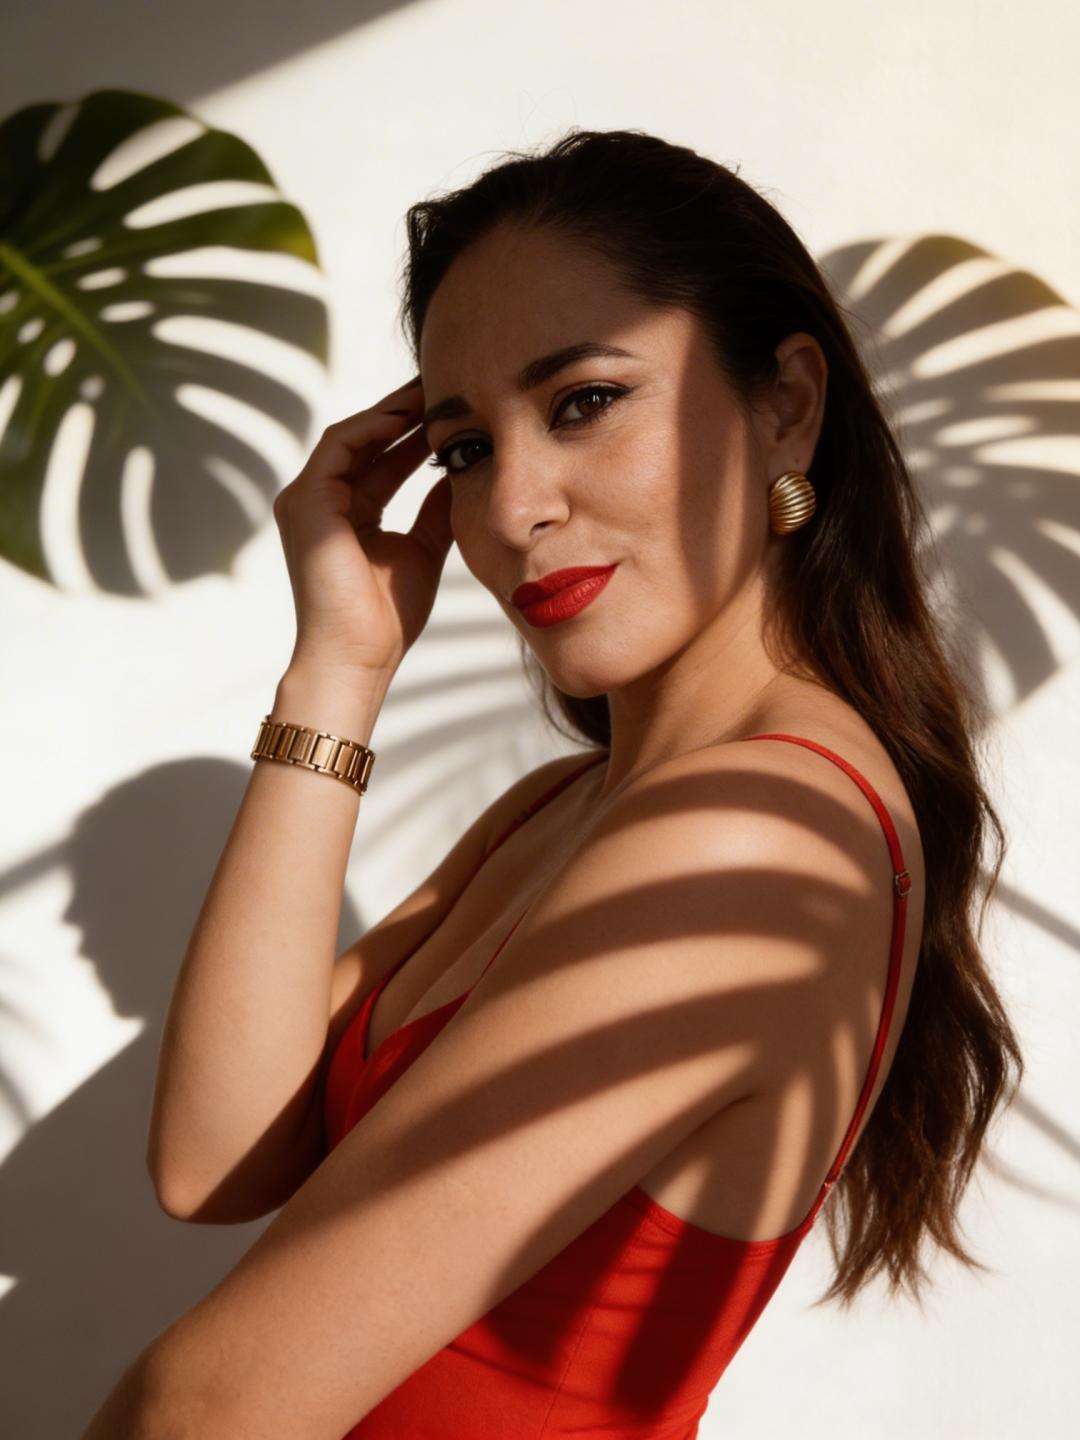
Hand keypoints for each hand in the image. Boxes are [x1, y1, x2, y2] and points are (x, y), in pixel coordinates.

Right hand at [272, 375, 452, 680]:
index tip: (453, 413)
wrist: (359, 656)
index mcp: (345, 512)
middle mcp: (320, 500)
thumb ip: (436, 509)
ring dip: (392, 412)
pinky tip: (407, 419)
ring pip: (352, 437)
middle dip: (405, 412)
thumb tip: (464, 470)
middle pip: (365, 441)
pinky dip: (371, 429)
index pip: (380, 458)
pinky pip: (338, 448)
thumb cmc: (386, 617)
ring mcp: (307, 499)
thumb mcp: (423, 548)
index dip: (415, 433)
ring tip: (431, 393)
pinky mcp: (305, 502)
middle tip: (445, 386)